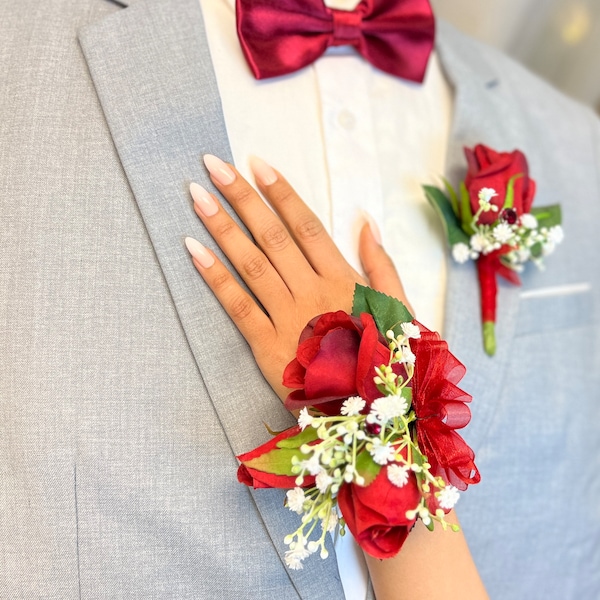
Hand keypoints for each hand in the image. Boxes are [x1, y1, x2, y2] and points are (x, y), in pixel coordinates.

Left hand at [185, 154, 411, 400]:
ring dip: (222, 227)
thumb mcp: (399, 310)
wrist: (370, 417)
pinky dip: (214, 277)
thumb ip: (382, 265)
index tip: (257, 163)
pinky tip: (193, 249)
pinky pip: (237, 306)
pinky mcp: (266, 346)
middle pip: (272, 236)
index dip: (281, 193)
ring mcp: (287, 318)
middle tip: (213, 164)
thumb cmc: (385, 360)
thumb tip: (366, 220)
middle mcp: (312, 292)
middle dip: (242, 197)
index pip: (307, 226)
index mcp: (343, 280)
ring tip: (197, 195)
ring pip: (251, 264)